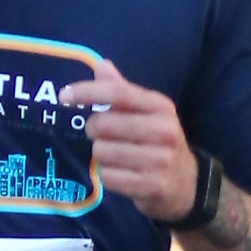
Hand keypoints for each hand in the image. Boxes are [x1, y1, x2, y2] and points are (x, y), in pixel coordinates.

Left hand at [57, 57, 197, 222]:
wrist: (187, 184)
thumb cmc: (158, 141)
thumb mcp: (147, 113)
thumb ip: (122, 90)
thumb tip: (100, 65)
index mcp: (161, 107)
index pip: (118, 93)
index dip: (87, 92)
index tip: (64, 96)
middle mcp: (164, 130)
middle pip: (103, 124)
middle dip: (93, 130)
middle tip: (102, 136)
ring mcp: (160, 160)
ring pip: (101, 152)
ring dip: (101, 155)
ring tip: (116, 156)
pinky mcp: (152, 186)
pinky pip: (108, 177)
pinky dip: (107, 175)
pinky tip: (121, 174)